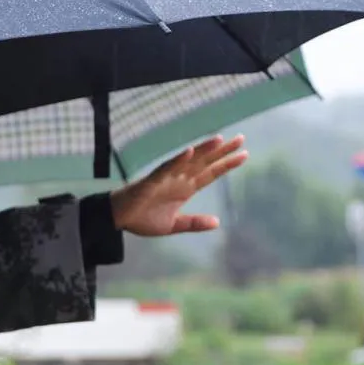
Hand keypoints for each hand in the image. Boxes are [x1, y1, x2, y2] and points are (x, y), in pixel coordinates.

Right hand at [109, 134, 248, 236]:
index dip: (226, 164)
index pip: (210, 174)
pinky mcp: (151, 181)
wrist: (118, 219)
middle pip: (204, 162)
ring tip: (220, 140)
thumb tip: (217, 222)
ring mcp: (166, 178)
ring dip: (203, 150)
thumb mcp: (173, 225)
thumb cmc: (142, 219)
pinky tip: (189, 152)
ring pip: (188, 161)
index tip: (244, 155)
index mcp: (185, 189)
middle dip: (222, 152)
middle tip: (241, 139)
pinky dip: (177, 160)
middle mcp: (178, 179)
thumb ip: (194, 223)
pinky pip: (166, 168)